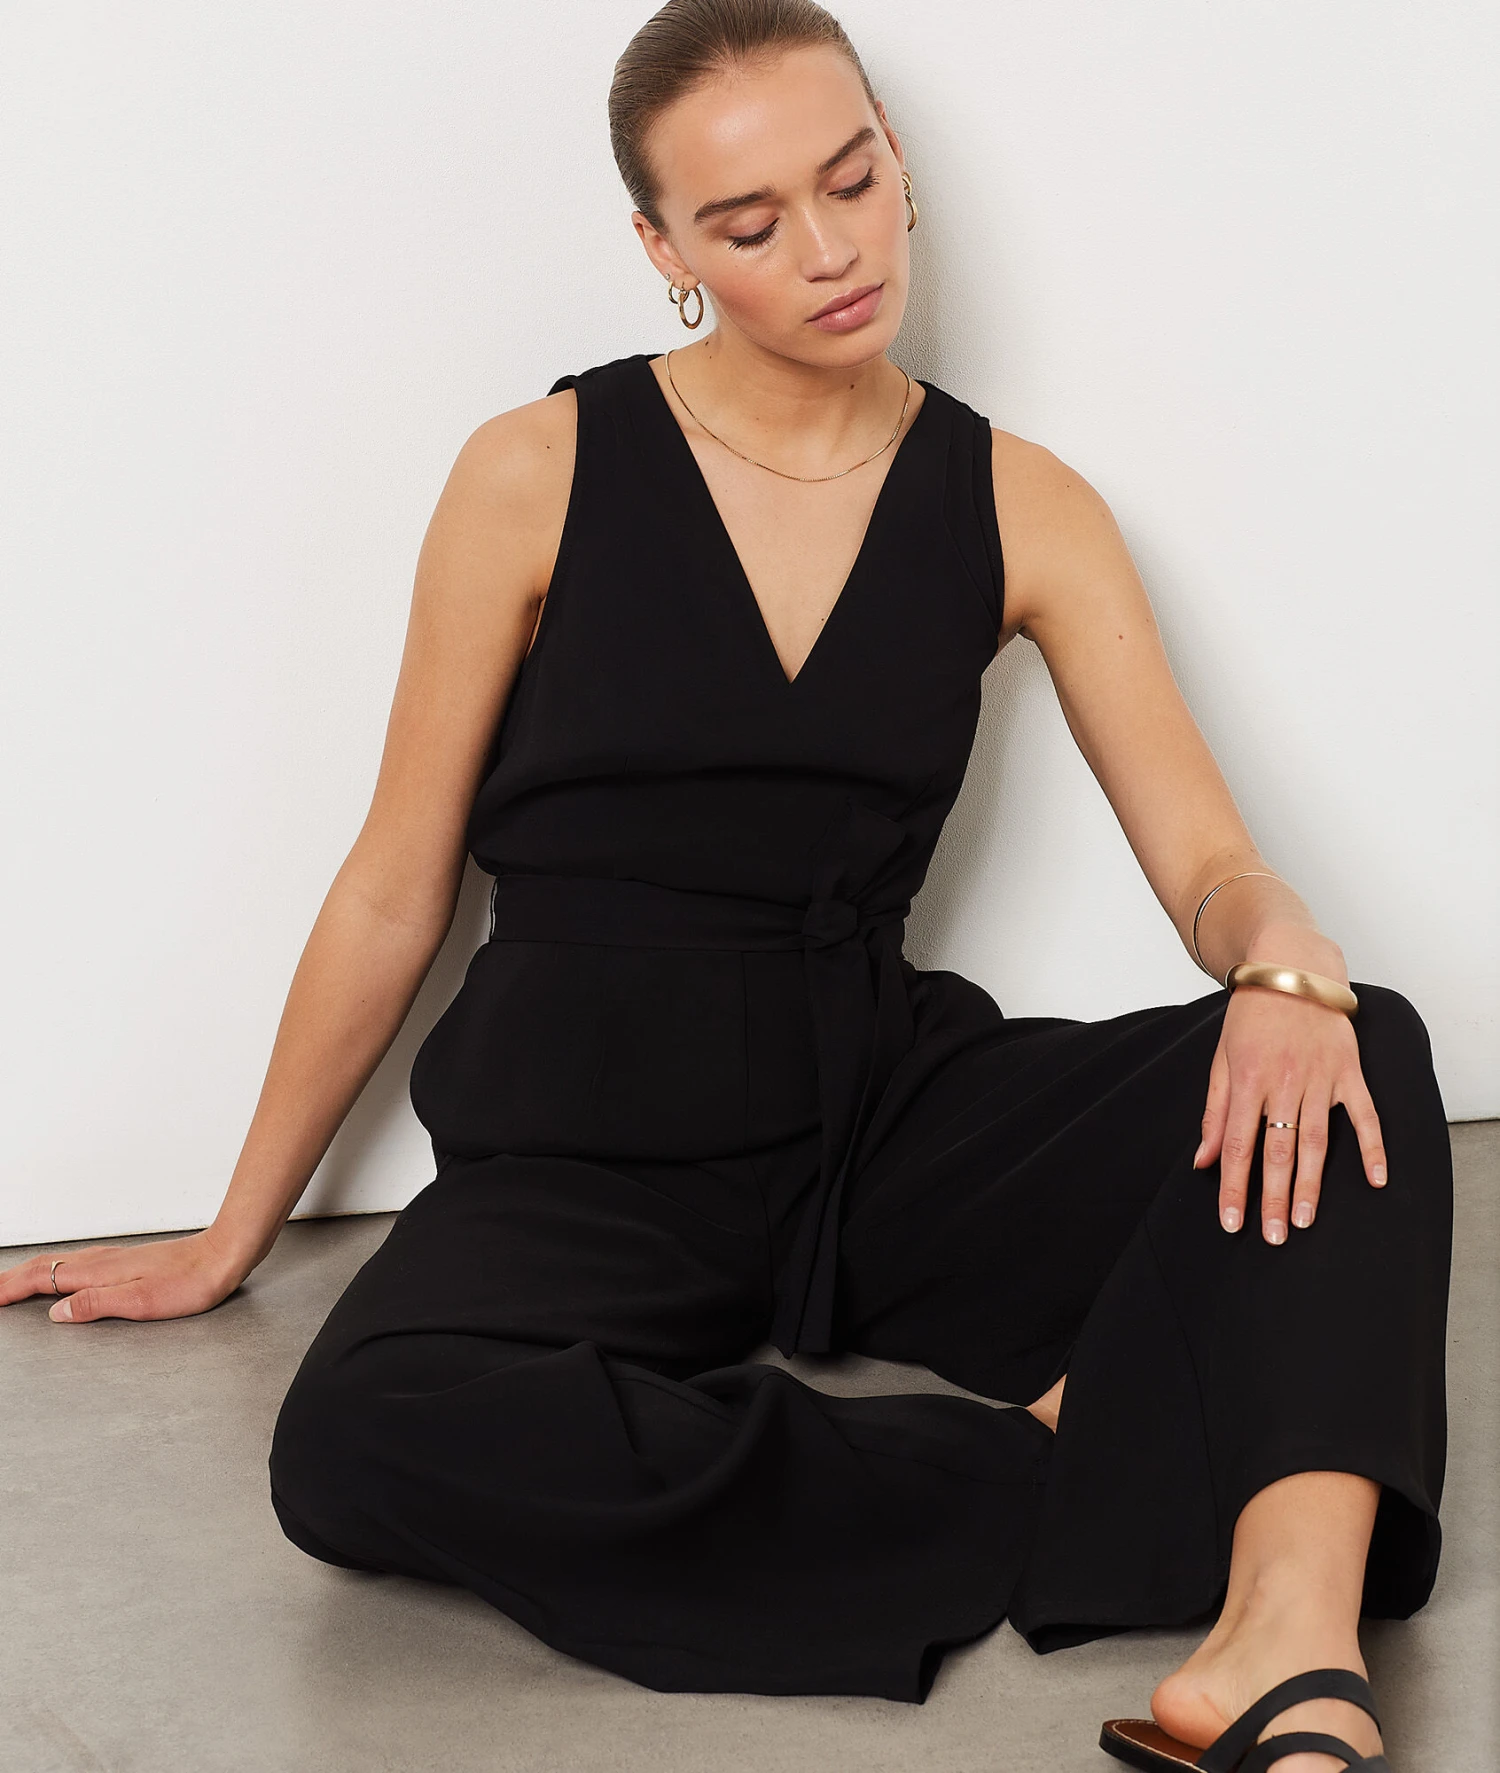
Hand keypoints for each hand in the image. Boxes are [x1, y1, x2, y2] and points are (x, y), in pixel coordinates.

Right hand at [0, 1227, 249, 1322]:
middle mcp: (101, 1261)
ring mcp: (113, 1259)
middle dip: (10, 1279)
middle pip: (44, 1267)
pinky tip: (60, 1277)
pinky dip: (54, 1270)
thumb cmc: (191, 1281)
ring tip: (10, 1284)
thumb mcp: (142, 1301)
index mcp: (99, 1272)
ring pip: (59, 1263)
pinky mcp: (126, 1262)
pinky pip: (77, 1264)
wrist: (223, 1255)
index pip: (42, 1278)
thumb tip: (56, 1312)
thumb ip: (96, 1304)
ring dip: (29, 1273)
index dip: (10, 1289)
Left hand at [1192, 982, 1386, 1242]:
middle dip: (1272, 1197)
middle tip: (1272, 1236)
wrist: (1290, 969)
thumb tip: (1202, 1160)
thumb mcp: (1221, 1058)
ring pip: (1315, 1142)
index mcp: (1245, 1080)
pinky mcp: (1348, 1071)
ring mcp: (1320, 1078)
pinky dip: (1373, 1147)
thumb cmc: (1250, 1016)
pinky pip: (1365, 1115)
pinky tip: (1375, 1179)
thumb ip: (1214, 1111)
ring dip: (1310, 1184)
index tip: (1232, 1222)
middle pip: (1277, 1151)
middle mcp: (1283, 1083)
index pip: (1237, 1145)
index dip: (1234, 1188)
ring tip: (1303, 1220)